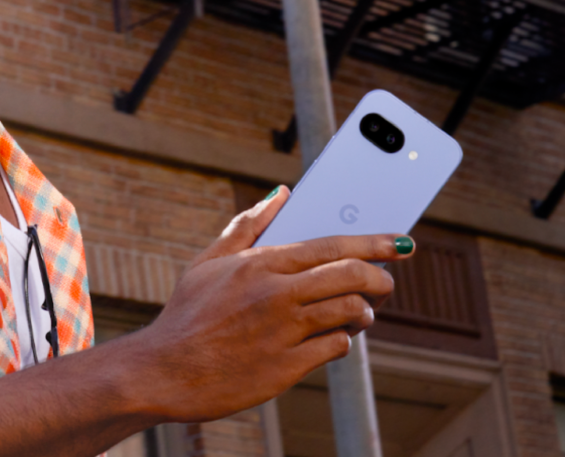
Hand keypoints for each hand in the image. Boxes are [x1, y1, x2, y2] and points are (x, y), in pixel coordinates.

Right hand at [127, 188, 412, 423]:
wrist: (164, 372)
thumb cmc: (187, 316)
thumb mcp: (209, 262)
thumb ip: (247, 225)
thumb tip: (281, 193)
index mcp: (258, 263)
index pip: (330, 245)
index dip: (372, 243)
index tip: (399, 242)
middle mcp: (275, 294)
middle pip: (350, 276)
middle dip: (380, 278)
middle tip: (388, 282)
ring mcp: (283, 331)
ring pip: (350, 312)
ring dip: (364, 312)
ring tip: (360, 312)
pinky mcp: (286, 367)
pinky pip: (335, 347)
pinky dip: (343, 342)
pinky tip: (334, 338)